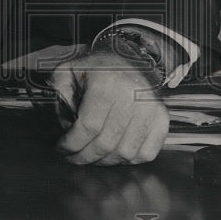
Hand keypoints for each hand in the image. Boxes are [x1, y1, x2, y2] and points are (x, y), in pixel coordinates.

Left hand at [49, 51, 168, 165]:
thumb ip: (58, 93)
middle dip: (84, 157)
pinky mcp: (162, 119)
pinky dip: (128, 160)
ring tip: (91, 156)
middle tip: (73, 157)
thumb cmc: (98, 68)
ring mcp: (150, 109)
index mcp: (107, 83)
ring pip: (125, 153)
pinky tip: (114, 153)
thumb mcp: (69, 70)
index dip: (72, 143)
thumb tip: (61, 123)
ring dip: (104, 161)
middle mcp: (132, 96)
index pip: (88, 126)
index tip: (62, 148)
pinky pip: (146, 153)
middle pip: (106, 143)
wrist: (129, 57)